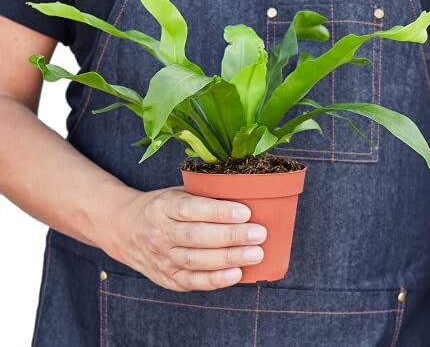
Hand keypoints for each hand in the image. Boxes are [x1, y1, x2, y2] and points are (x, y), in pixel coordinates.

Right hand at [106, 186, 266, 291]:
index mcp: (163, 206)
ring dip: (229, 258)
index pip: (192, 209)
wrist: (125, 229)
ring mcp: (162, 258)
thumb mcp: (178, 192)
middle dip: (231, 236)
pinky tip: (237, 274)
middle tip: (259, 234)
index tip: (246, 212)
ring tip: (256, 254)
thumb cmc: (163, 207)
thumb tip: (248, 195)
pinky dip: (216, 280)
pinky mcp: (167, 278)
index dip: (219, 212)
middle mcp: (160, 233)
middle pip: (197, 236)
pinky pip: (193, 281)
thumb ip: (204, 195)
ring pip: (197, 260)